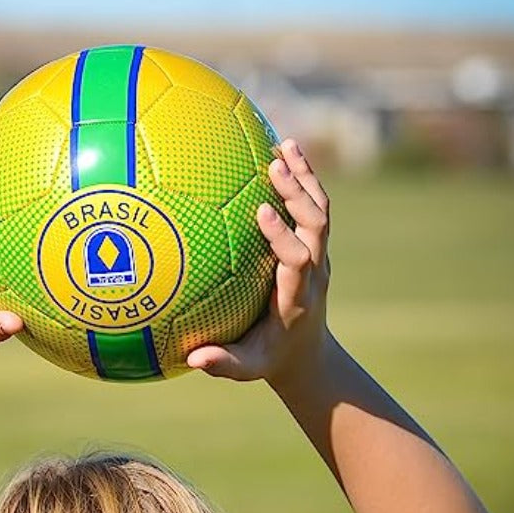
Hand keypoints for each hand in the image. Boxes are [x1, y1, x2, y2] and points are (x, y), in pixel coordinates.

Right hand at [187, 139, 330, 385]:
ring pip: (320, 210)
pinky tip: (282, 152)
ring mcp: (318, 256)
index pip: (298, 260)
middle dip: (298, 194)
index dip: (283, 235)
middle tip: (273, 165)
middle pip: (317, 224)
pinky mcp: (314, 246)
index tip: (262, 211)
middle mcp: (314, 272)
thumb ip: (223, 363)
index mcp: (297, 297)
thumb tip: (192, 359)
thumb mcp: (248, 368)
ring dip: (305, 177)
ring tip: (284, 144)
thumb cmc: (270, 359)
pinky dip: (302, 179)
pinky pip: (313, 207)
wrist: (307, 353)